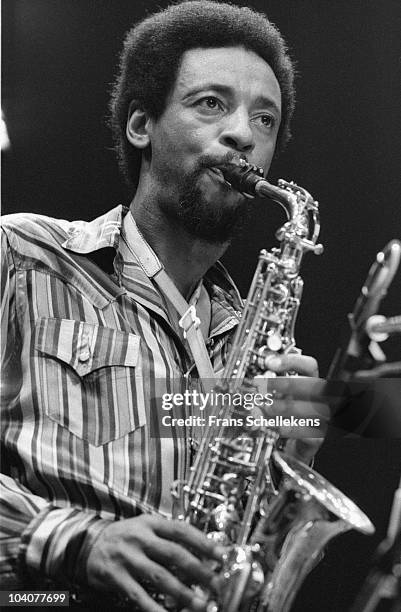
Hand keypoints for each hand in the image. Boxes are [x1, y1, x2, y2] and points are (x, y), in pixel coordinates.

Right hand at [87, 514, 222, 610]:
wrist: (88, 542)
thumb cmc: (125, 536)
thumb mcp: (146, 527)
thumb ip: (169, 538)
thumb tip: (200, 555)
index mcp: (151, 523)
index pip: (182, 530)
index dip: (203, 542)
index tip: (222, 555)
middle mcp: (140, 538)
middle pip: (175, 554)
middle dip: (199, 571)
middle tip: (216, 584)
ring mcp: (128, 557)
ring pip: (160, 576)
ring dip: (182, 592)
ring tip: (199, 604)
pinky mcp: (117, 576)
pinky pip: (139, 595)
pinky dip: (154, 608)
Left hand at [262, 353, 327, 463]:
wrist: (291, 444)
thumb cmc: (284, 415)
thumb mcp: (278, 397)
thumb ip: (271, 386)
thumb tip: (254, 378)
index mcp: (311, 384)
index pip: (309, 366)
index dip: (290, 361)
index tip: (269, 362)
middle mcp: (319, 399)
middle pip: (312, 385)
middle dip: (286, 383)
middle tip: (264, 385)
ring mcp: (320, 418)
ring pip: (310, 409)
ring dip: (284, 407)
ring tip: (264, 407)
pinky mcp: (317, 437)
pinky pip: (307, 432)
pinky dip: (289, 428)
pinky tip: (274, 426)